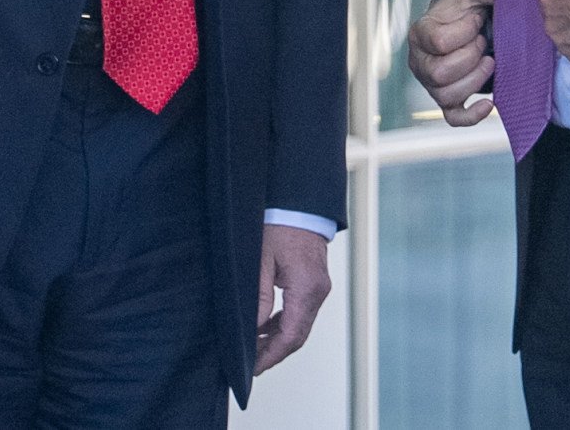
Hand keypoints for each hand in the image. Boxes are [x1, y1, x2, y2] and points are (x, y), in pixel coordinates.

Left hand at [255, 224, 330, 373]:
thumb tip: (254, 329)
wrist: (298, 202)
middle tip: (251, 364)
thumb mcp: (261, 260)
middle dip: (274, 352)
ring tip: (253, 348)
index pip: (291, 336)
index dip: (272, 355)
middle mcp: (318, 291)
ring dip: (278, 339)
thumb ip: (259, 298)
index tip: (254, 368)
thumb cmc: (279, 224)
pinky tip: (266, 327)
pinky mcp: (314, 282)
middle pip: (298, 335)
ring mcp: (319, 287)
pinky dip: (284, 324)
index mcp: (306, 288)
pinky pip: (301, 312)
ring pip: (300, 325)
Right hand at [406, 0, 495, 126]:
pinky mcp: (446, 99)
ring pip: (446, 96)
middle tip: (482, 43)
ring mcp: (431, 83)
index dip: (464, 31)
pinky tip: (489, 103)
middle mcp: (419, 61)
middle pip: (439, 73)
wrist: (463, 23)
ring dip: (475, 80)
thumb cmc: (464, 8)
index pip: (438, 41)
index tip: (476, 21)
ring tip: (489, 62)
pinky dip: (472, 115)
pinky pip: (454, 118)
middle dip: (470, 57)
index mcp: (420, 33)